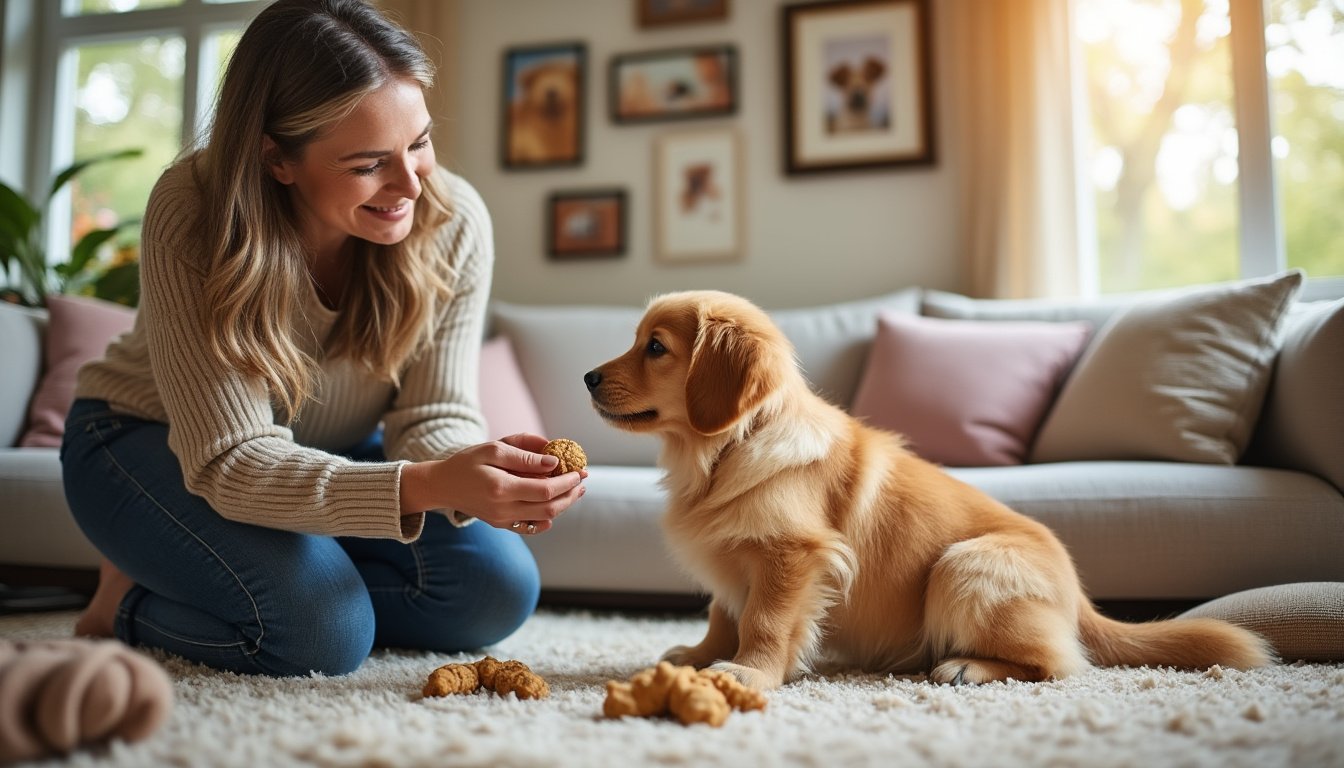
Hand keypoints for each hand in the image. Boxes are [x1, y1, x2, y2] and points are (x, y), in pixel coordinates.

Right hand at [399, 433, 585, 533]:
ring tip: (575, 490)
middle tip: (582, 480)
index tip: (580, 470)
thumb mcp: (493, 449)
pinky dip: (547, 518)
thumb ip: (524, 455)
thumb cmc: (467, 462)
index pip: (545, 490)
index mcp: (501, 488)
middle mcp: (503, 509)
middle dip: (571, 494)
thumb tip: (553, 462)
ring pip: (544, 518)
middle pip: (549, 508)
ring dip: (563, 505)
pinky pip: (531, 527)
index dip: (567, 482)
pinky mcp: (501, 525)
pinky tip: (555, 507)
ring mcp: (502, 520)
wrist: (442, 485)